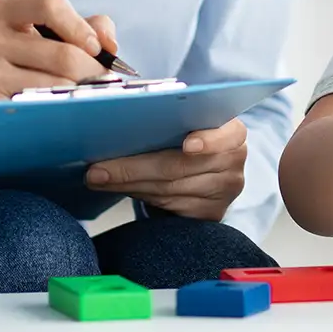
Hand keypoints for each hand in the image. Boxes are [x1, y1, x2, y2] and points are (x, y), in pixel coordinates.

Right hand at [0, 0, 118, 101]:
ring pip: (57, 86)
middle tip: (103, 84)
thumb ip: (83, 26)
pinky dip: (60, 112)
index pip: (49, 3)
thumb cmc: (18, 59)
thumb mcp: (42, 32)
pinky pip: (41, 108)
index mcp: (1, 9)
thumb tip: (109, 45)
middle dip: (93, 72)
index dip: (80, 26)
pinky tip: (63, 113)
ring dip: (80, 95)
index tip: (97, 49)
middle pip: (63, 55)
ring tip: (83, 98)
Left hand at [85, 119, 247, 220]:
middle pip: (181, 166)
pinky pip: (170, 208)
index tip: (187, 145)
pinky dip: (141, 197)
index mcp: (233, 132)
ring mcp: (225, 192)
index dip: (208, 140)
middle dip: (134, 167)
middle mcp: (234, 163)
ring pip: (169, 190)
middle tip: (98, 170)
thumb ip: (167, 117)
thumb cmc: (186, 135)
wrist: (200, 168)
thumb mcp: (185, 122)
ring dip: (130, 184)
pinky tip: (120, 189)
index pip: (228, 135)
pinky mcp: (211, 215)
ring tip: (99, 179)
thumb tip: (114, 116)